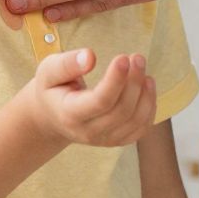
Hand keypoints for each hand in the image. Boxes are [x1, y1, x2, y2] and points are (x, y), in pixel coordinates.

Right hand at [22, 46, 156, 148]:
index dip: (115, 80)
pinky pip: (141, 129)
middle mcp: (88, 132)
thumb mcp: (49, 70)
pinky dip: (149, 107)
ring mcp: (104, 140)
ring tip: (142, 69)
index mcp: (69, 114)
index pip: (99, 101)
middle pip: (121, 111)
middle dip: (134, 82)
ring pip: (135, 121)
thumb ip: (67, 64)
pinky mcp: (117, 140)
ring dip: (145, 94)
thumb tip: (90, 56)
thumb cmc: (51, 88)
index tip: (123, 57)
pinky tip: (147, 86)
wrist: (52, 116)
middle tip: (137, 57)